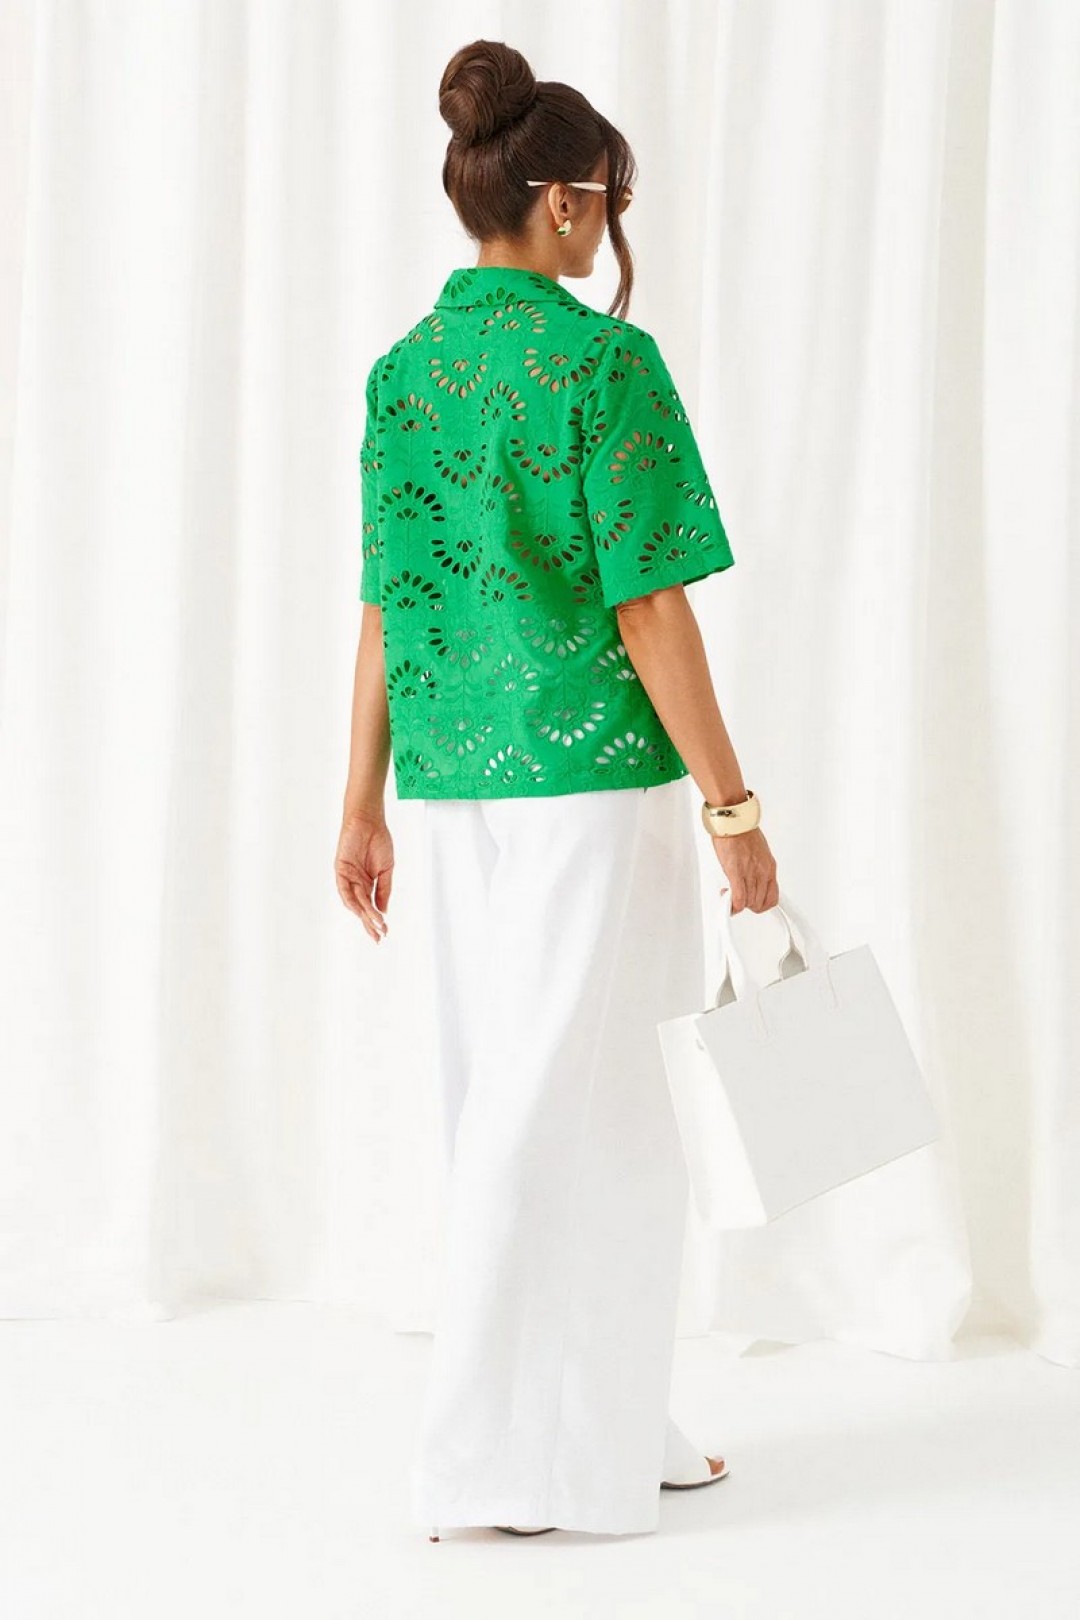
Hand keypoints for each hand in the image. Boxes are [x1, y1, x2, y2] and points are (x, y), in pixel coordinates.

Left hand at [335, 809, 392, 942]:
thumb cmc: (379, 841)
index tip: (384, 933)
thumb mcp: (386, 869)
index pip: (371, 906)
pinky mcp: (340, 870)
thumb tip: (383, 911)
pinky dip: (352, 900)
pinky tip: (360, 910)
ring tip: (376, 924)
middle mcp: (356, 883)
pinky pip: (344, 889)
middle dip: (370, 923)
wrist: (369, 821)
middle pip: (362, 908)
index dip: (377, 920)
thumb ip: (383, 890)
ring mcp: (348, 877)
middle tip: (379, 936)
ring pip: (355, 901)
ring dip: (365, 914)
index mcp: (367, 883)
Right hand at [709, 826, 778, 914]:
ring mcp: (751, 874)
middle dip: (748, 905)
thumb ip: (757, 867)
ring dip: (738, 904)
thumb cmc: (743, 831)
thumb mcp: (758, 852)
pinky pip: (739, 899)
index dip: (762, 905)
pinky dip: (732, 906)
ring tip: (730, 896)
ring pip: (749, 903)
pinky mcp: (737, 873)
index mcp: (769, 867)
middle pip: (760, 903)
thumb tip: (751, 878)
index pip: (773, 897)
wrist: (734, 820)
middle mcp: (763, 872)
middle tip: (738, 899)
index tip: (755, 904)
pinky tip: (726, 901)